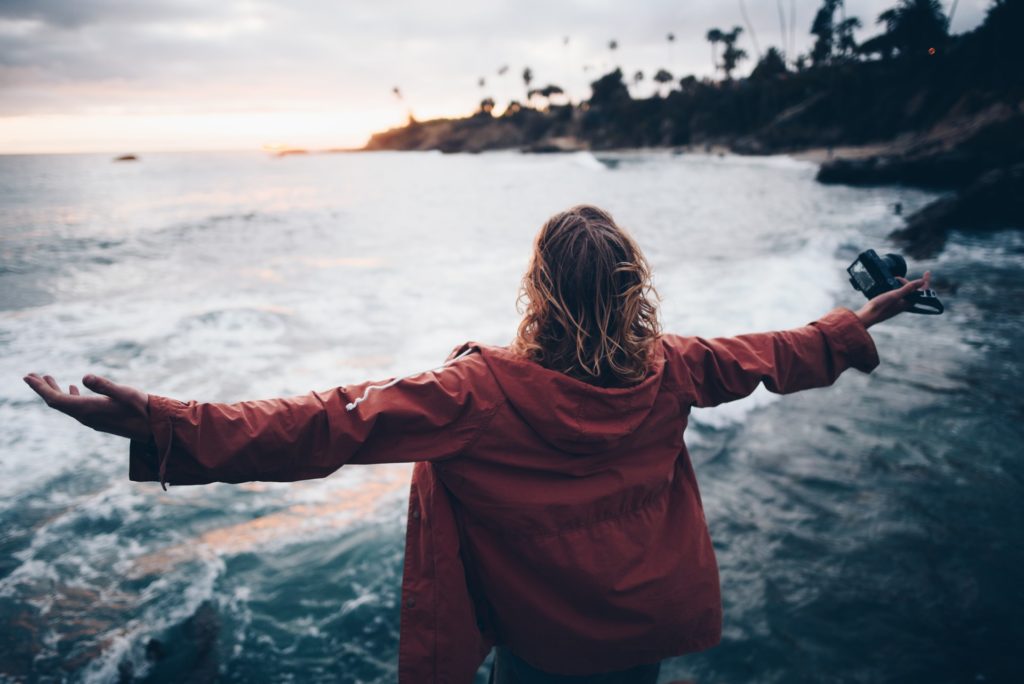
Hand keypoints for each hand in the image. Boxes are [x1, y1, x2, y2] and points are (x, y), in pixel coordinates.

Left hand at [23, 373, 151, 440]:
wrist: (155, 428)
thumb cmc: (143, 409)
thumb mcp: (125, 393)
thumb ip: (104, 385)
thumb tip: (83, 376)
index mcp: (88, 409)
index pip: (56, 400)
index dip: (40, 388)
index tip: (27, 376)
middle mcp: (86, 416)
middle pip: (57, 403)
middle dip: (43, 388)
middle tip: (29, 375)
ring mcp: (92, 419)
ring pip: (66, 405)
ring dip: (55, 391)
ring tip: (46, 378)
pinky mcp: (99, 419)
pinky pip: (77, 407)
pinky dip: (69, 396)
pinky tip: (73, 388)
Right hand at [855, 270, 931, 327]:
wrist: (867, 316)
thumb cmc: (880, 306)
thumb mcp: (895, 294)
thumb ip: (908, 288)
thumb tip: (922, 281)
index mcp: (908, 303)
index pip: (922, 291)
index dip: (925, 281)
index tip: (927, 272)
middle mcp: (904, 304)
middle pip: (912, 290)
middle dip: (908, 282)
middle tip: (898, 278)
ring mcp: (897, 305)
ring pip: (904, 292)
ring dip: (901, 284)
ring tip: (894, 280)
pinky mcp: (890, 304)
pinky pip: (897, 294)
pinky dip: (895, 288)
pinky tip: (888, 286)